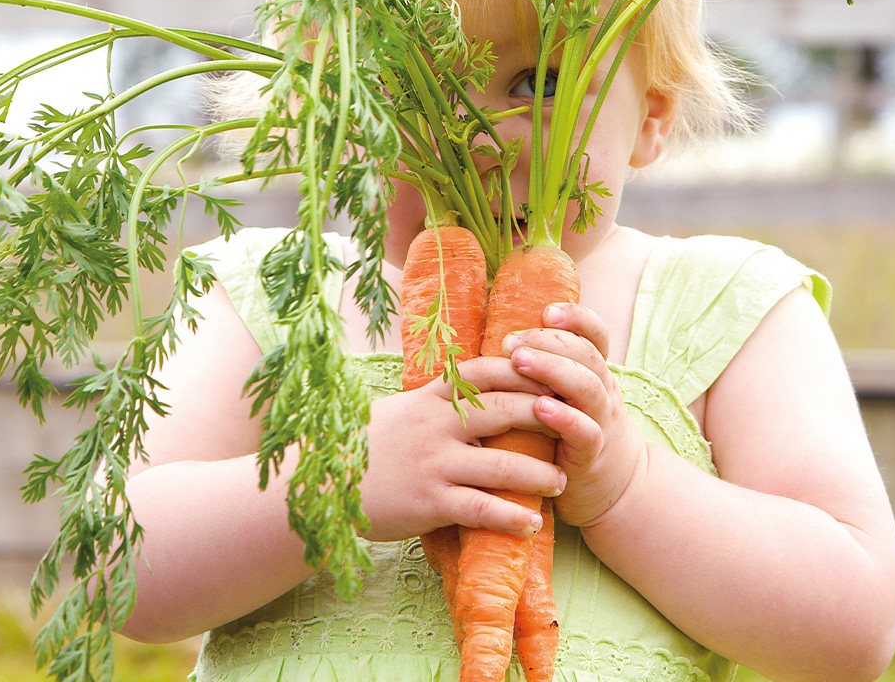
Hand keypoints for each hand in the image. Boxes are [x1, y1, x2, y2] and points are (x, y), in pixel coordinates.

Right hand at [358, 356, 565, 542]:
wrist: (321, 483)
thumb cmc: (363, 445)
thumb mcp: (400, 410)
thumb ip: (437, 400)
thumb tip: (474, 388)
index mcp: (430, 396)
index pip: (487, 372)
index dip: (524, 371)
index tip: (554, 375)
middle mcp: (436, 424)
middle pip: (505, 410)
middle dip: (545, 416)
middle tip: (574, 425)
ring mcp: (434, 463)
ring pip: (502, 463)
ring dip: (539, 473)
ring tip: (561, 480)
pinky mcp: (429, 502)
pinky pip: (481, 508)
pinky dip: (512, 516)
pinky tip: (531, 523)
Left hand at [502, 302, 646, 528]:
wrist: (610, 488)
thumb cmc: (570, 432)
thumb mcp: (566, 395)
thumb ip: (544, 369)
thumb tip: (495, 335)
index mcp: (593, 371)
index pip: (595, 334)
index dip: (576, 317)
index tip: (547, 310)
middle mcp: (602, 390)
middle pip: (585, 354)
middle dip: (547, 341)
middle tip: (511, 341)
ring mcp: (601, 421)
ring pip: (587, 386)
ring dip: (552, 370)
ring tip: (520, 362)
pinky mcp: (593, 455)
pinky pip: (586, 432)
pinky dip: (565, 418)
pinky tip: (540, 408)